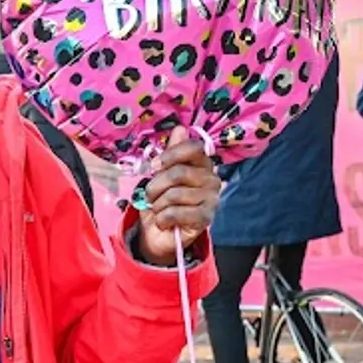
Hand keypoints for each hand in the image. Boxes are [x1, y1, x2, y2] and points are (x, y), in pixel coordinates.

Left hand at [135, 128, 219, 263]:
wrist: (159, 233)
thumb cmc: (162, 200)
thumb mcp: (160, 175)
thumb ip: (170, 154)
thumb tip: (180, 129)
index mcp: (202, 164)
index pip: (194, 148)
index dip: (170, 155)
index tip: (154, 166)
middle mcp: (211, 179)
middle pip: (179, 173)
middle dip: (156, 185)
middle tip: (150, 196)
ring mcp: (211, 199)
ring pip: (175, 194)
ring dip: (158, 204)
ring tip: (158, 209)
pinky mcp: (206, 218)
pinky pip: (176, 212)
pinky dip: (162, 218)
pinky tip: (164, 221)